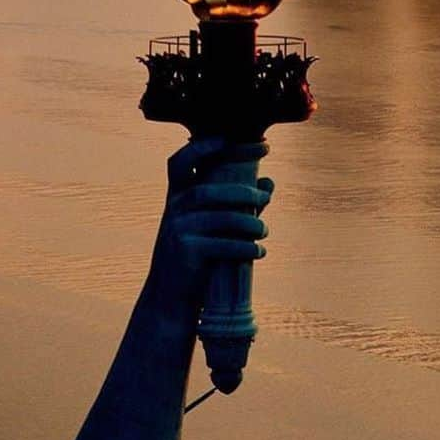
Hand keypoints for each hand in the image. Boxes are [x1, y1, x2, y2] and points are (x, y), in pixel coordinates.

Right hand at [144, 138, 273, 324]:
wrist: (169, 301)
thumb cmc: (195, 258)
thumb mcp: (212, 227)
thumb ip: (238, 204)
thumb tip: (269, 182)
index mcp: (176, 197)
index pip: (181, 162)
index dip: (202, 146)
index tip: (229, 138)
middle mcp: (173, 210)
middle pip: (209, 190)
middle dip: (241, 189)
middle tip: (265, 193)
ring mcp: (176, 231)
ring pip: (220, 217)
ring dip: (249, 221)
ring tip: (264, 230)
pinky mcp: (185, 253)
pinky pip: (221, 245)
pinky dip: (245, 247)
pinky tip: (259, 252)